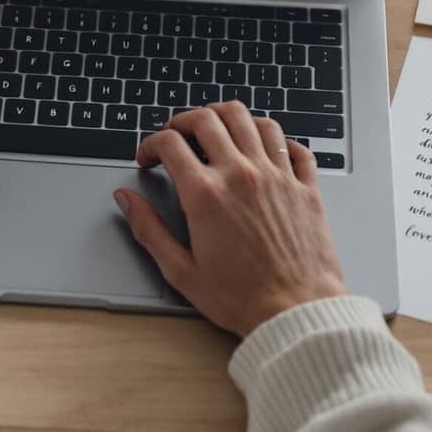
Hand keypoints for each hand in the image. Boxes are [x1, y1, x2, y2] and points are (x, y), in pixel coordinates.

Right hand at [116, 101, 348, 335]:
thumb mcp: (181, 271)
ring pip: (251, 119)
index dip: (150, 143)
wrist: (297, 314)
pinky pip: (293, 144)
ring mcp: (277, 176)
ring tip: (217, 130)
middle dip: (183, 121)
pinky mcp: (305, 187)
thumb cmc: (242, 299)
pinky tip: (265, 149)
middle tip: (176, 136)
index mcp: (206, 194)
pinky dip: (276, 138)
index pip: (170, 142)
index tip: (149, 158)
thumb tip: (126, 200)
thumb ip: (148, 230)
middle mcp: (241, 175)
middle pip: (207, 119)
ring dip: (228, 118)